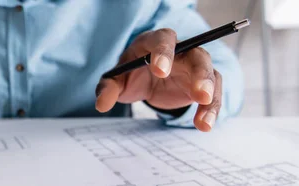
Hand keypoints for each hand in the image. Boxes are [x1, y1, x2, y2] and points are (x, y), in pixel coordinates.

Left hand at [95, 28, 220, 131]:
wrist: (144, 80)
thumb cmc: (130, 73)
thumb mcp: (116, 80)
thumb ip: (108, 88)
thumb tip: (101, 104)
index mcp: (154, 42)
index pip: (163, 40)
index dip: (164, 53)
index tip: (160, 71)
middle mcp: (180, 50)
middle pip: (197, 55)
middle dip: (200, 74)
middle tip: (199, 94)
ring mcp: (194, 66)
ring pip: (210, 74)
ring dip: (210, 95)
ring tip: (203, 120)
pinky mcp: (202, 83)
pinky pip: (213, 93)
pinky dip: (210, 109)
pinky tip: (204, 125)